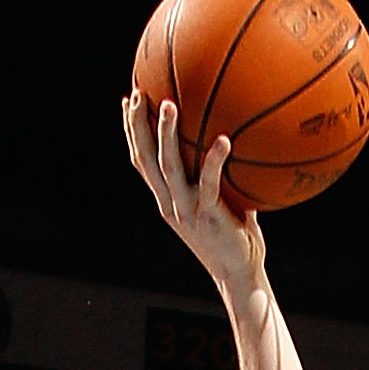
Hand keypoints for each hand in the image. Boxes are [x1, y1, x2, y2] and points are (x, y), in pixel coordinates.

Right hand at [123, 91, 265, 306]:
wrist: (240, 276)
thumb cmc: (236, 240)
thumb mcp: (222, 204)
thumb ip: (221, 176)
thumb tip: (236, 139)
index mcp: (168, 201)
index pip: (142, 162)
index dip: (132, 132)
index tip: (128, 101)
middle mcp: (170, 204)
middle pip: (144, 159)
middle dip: (137, 125)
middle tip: (137, 92)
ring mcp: (187, 211)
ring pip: (167, 166)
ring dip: (164, 134)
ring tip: (168, 104)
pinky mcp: (208, 217)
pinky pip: (209, 182)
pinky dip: (214, 160)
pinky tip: (224, 140)